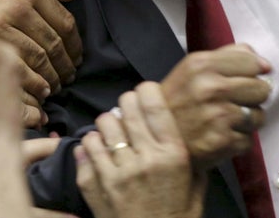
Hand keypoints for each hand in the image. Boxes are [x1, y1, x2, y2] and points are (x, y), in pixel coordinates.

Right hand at [0, 0, 82, 125]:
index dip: (75, 45)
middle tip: (68, 77)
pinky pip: (15, 74)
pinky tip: (37, 94)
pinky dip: (32, 88)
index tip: (76, 57)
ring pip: (37, 63)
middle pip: (53, 47)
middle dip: (65, 67)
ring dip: (51, 80)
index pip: (64, 24)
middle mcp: (15, 9)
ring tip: (54, 86)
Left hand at [76, 82, 205, 217]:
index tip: (144, 92)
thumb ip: (192, 159)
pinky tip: (98, 154)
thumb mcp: (195, 188)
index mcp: (172, 155)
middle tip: (127, 111)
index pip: (154, 103)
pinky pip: (84, 149)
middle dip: (125, 105)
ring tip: (113, 136)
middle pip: (126, 108)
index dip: (146, 90)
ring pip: (102, 126)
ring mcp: (116, 171)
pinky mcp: (94, 185)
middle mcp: (144, 158)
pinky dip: (88, 148)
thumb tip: (192, 132)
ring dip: (107, 127)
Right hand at [159, 44, 271, 171]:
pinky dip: (238, 141)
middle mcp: (211, 88)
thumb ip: (228, 57)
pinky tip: (220, 137)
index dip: (252, 72)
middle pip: (261, 89)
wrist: (153, 138)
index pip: (251, 62)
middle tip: (234, 103)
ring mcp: (218, 116)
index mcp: (202, 64)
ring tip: (226, 121)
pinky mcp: (223, 141)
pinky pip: (249, 140)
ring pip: (259, 116)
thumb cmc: (176, 101)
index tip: (245, 80)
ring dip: (247, 121)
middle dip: (252, 97)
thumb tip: (265, 64)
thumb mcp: (192, 69)